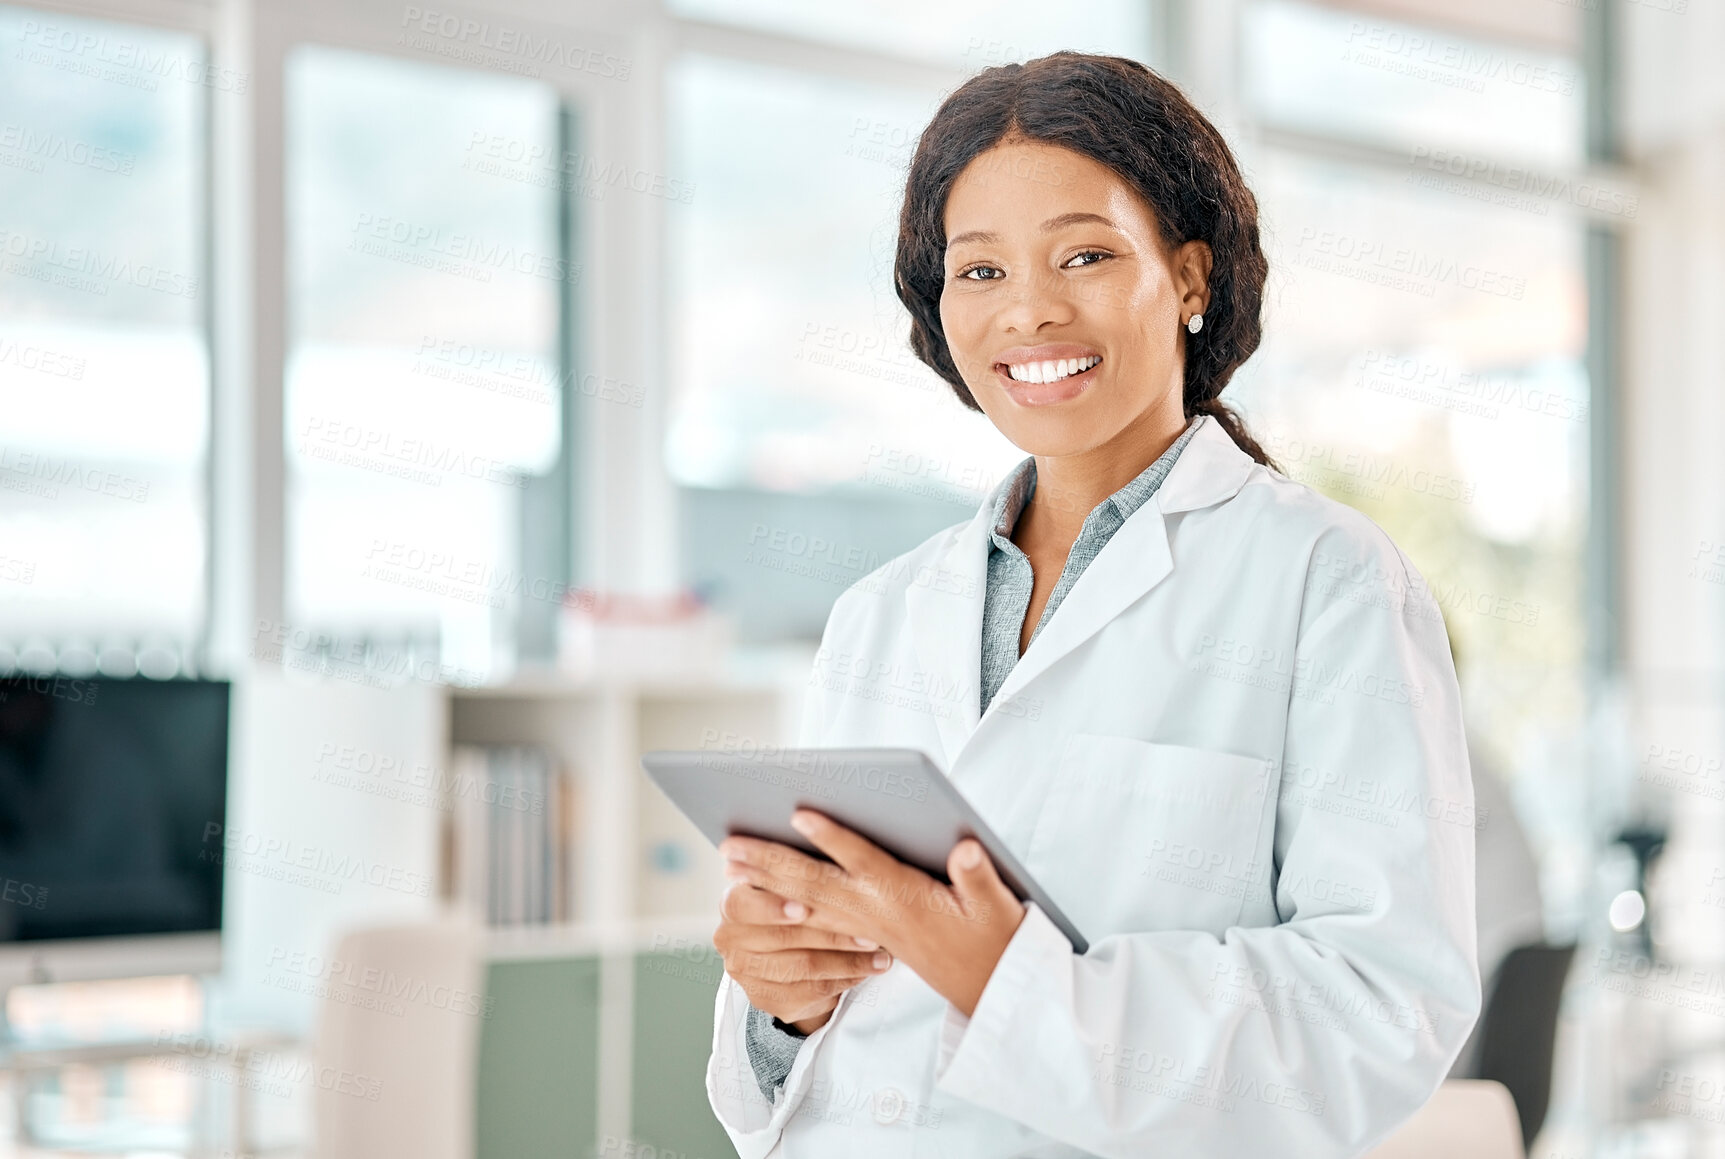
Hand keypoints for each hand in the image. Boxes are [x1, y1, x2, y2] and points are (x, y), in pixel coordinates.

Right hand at [712, 875, 894, 1032]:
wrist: (783, 955)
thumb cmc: (791, 905)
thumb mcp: (785, 884)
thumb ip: (789, 870)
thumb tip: (813, 830)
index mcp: (731, 903)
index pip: (743, 905)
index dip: (772, 907)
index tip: (804, 908)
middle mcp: (730, 940)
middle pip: (783, 938)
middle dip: (831, 933)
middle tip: (870, 930)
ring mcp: (746, 973)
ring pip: (804, 967)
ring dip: (848, 959)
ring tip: (879, 950)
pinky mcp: (767, 999)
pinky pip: (813, 989)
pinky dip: (846, 977)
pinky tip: (868, 968)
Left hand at [719, 809, 1026, 1018]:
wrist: (988, 989)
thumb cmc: (994, 938)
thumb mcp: (996, 907)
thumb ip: (978, 876)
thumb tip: (965, 849)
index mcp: (905, 899)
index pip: (862, 861)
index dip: (832, 838)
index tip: (799, 814)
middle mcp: (876, 913)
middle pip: (816, 883)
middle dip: (771, 862)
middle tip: (729, 844)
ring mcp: (866, 926)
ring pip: (807, 901)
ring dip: (767, 882)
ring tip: (730, 864)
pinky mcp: (864, 934)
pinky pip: (816, 918)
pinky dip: (785, 904)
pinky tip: (762, 892)